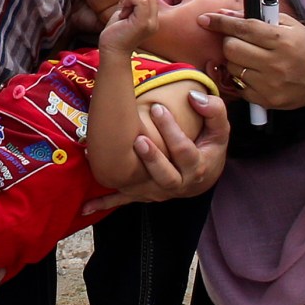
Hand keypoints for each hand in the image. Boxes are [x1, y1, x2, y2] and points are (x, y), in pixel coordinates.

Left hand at [80, 89, 229, 214]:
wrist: (203, 178)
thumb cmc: (209, 148)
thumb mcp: (219, 129)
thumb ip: (214, 110)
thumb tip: (194, 96)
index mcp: (197, 167)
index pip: (185, 150)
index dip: (172, 130)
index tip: (157, 108)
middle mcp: (179, 184)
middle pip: (166, 176)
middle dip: (152, 158)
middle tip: (139, 139)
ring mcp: (159, 192)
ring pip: (145, 189)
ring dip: (130, 178)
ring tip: (114, 160)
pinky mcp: (143, 195)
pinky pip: (124, 201)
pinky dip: (104, 204)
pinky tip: (85, 208)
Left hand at [99, 0, 160, 54]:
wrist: (111, 51)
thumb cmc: (116, 34)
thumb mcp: (124, 10)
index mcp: (151, 19)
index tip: (125, 3)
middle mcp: (154, 21)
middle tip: (123, 7)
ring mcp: (151, 23)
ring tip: (123, 11)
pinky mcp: (144, 23)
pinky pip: (141, 0)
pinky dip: (129, 0)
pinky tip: (123, 12)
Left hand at [204, 3, 304, 110]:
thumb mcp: (289, 26)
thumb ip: (258, 17)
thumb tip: (226, 14)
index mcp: (281, 39)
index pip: (242, 27)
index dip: (220, 22)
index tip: (205, 19)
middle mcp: (274, 62)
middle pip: (231, 49)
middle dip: (229, 42)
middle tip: (238, 41)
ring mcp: (269, 83)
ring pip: (233, 68)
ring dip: (235, 61)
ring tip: (251, 58)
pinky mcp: (266, 100)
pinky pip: (239, 86)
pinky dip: (242, 78)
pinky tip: (255, 74)